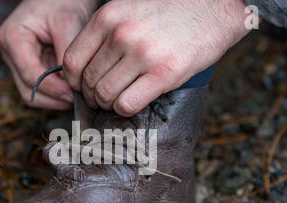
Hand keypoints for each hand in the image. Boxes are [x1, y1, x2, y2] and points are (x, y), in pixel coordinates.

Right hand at [0, 0, 98, 108]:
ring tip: (77, 98)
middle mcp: (11, 53)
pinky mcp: (30, 68)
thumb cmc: (63, 2)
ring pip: (33, 95)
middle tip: (78, 101)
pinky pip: (42, 89)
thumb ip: (67, 55)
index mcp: (13, 38)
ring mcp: (19, 63)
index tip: (74, 95)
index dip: (53, 89)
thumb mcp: (68, 23)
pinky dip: (57, 94)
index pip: (30, 76)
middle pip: (28, 91)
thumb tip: (71, 87)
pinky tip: (73, 92)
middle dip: (53, 99)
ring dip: (55, 100)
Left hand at [63, 0, 251, 115]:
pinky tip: (132, 102)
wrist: (214, 10)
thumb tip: (84, 68)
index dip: (73, 81)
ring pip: (105, 95)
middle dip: (92, 95)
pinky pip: (127, 104)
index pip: (72, 61)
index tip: (81, 86)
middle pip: (89, 82)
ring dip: (108, 104)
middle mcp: (121, 35)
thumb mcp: (128, 10)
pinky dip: (124, 109)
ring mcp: (143, 54)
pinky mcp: (163, 74)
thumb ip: (104, 34)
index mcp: (108, 17)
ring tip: (117, 100)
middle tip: (102, 97)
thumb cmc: (169, 13)